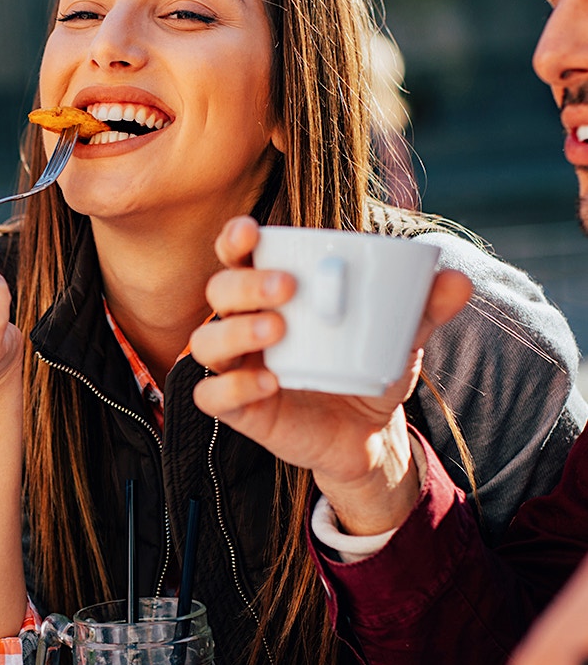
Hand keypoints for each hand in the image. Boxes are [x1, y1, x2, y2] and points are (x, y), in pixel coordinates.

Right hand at [190, 216, 472, 532]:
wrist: (369, 433)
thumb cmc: (368, 365)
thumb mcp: (400, 335)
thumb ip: (424, 307)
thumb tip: (458, 279)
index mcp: (272, 292)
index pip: (238, 256)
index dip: (235, 239)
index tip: (253, 230)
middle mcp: (244, 323)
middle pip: (218, 291)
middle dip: (244, 284)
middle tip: (287, 288)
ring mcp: (237, 367)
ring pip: (206, 341)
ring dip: (235, 330)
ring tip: (276, 331)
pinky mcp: (239, 410)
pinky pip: (212, 396)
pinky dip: (234, 387)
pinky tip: (269, 383)